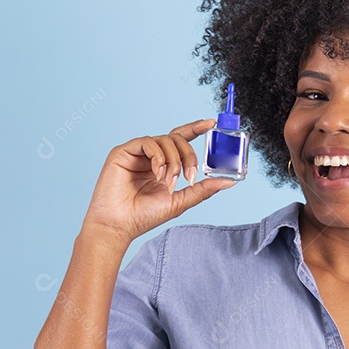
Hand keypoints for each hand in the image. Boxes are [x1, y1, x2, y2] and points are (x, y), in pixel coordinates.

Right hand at [80, 119, 234, 245]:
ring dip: (174, 161)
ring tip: (169, 182)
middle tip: (190, 175)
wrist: (120, 225)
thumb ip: (203, 189)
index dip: (195, 128)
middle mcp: (150, 156)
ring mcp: (137, 153)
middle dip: (189, 155)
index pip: (181, 140)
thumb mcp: (181, 201)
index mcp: (163, 164)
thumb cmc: (145, 215)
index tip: (212, 124)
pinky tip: (157, 173)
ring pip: (165, 139)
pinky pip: (147, 142)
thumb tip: (229, 182)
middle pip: (177, 138)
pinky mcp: (123, 151)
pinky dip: (159, 156)